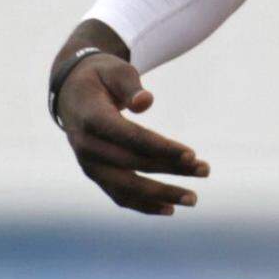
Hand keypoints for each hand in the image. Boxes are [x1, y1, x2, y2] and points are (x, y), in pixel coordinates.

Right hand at [57, 53, 209, 215]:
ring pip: (126, 186)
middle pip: (134, 163)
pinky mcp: (95, 174)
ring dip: (161, 195)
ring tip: (193, 198)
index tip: (191, 154)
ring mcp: (88, 164)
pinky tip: (169, 208)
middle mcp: (86, 146)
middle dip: (172, 168)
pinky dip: (143, 205)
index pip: (130, 137)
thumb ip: (130, 85)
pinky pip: (119, 195)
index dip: (161, 147)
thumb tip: (145, 103)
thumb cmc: (102, 77)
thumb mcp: (115, 70)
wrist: (72, 92)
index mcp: (91, 117)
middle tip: (205, 170)